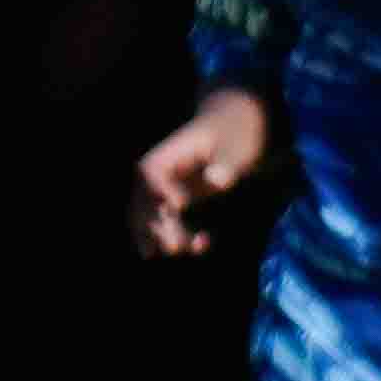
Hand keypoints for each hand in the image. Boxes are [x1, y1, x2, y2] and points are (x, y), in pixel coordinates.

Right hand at [129, 91, 266, 257]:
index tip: (178, 206)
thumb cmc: (234, 134)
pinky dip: (171, 238)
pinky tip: (196, 246)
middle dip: (156, 225)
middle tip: (176, 247)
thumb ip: (226, 163)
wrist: (233, 129)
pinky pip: (162, 225)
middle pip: (144, 201)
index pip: (151, 173)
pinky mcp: (173, 205)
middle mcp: (156, 175)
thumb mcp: (236, 144)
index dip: (159, 190)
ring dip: (159, 238)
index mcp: (167, 155)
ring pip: (147, 218)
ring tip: (184, 251)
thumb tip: (216, 180)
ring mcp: (162, 191)